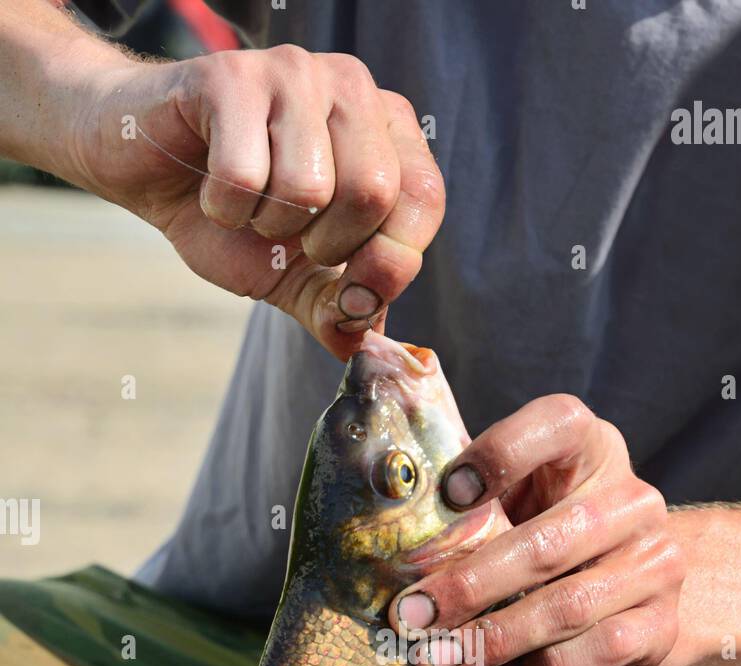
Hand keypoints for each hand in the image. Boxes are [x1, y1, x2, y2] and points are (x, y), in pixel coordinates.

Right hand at [72, 46, 444, 357]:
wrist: (144, 171)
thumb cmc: (233, 215)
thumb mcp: (296, 277)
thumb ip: (339, 310)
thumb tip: (366, 347)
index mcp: (387, 129)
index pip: (424, 198)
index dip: (392, 263)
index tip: (352, 292)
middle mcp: (351, 87)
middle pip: (372, 192)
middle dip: (324, 246)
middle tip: (285, 235)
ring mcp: (292, 72)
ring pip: (307, 188)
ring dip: (265, 224)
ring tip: (246, 204)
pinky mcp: (231, 76)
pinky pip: (243, 176)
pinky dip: (222, 208)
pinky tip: (210, 187)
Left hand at [389, 395, 684, 665]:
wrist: (636, 593)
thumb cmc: (549, 536)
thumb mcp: (518, 503)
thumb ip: (471, 505)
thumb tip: (388, 533)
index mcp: (591, 449)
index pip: (558, 424)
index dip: (503, 452)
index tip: (449, 494)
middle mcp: (632, 500)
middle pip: (549, 541)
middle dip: (470, 585)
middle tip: (411, 616)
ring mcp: (656, 563)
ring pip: (568, 605)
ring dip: (495, 638)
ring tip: (440, 659)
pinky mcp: (662, 623)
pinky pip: (597, 650)